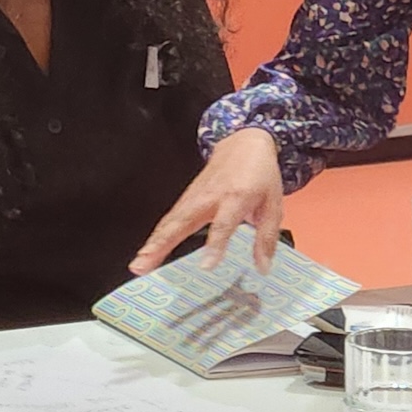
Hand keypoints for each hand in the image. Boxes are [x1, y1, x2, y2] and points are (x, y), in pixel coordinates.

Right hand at [129, 128, 285, 275]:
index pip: (223, 225)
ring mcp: (194, 197)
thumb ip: (266, 238)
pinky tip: (147, 252)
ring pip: (170, 222)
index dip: (215, 245)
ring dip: (152, 243)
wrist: (244, 144)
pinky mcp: (186, 199)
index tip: (206, 266)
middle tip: (146, 264)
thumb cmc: (259, 174)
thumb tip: (262, 267)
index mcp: (236, 197)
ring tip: (139, 265)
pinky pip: (169, 220)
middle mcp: (209, 197)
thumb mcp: (273, 205)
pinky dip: (156, 237)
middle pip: (182, 223)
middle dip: (162, 245)